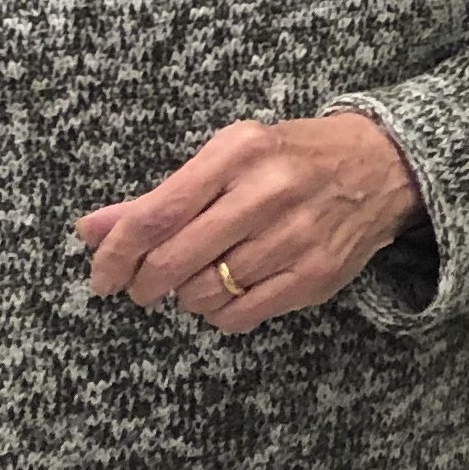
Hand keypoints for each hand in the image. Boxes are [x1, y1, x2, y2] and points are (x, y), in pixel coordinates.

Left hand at [78, 114, 420, 335]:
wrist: (380, 166)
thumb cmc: (288, 159)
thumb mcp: (226, 157)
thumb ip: (157, 197)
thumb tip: (88, 231)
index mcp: (238, 153)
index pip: (155, 215)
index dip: (116, 254)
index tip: (102, 277)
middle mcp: (267, 193)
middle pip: (173, 261)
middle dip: (143, 284)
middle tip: (142, 286)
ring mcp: (294, 237)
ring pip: (203, 294)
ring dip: (186, 296)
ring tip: (199, 276)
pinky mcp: (315, 275)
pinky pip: (240, 316)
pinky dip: (220, 313)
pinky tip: (227, 292)